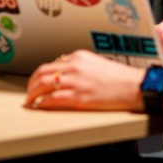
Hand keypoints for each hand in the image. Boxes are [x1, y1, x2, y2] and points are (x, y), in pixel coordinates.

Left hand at [25, 51, 146, 110]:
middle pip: (43, 72)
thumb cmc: (120, 78)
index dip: (42, 74)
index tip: (38, 82)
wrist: (134, 86)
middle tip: (29, 91)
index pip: (52, 63)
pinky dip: (43, 102)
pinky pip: (53, 99)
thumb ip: (80, 66)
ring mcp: (76, 81)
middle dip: (31, 83)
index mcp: (79, 56)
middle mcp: (75, 66)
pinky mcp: (79, 96)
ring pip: (43, 84)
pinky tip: (40, 106)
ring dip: (33, 93)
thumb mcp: (97, 63)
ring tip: (30, 100)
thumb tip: (66, 73)